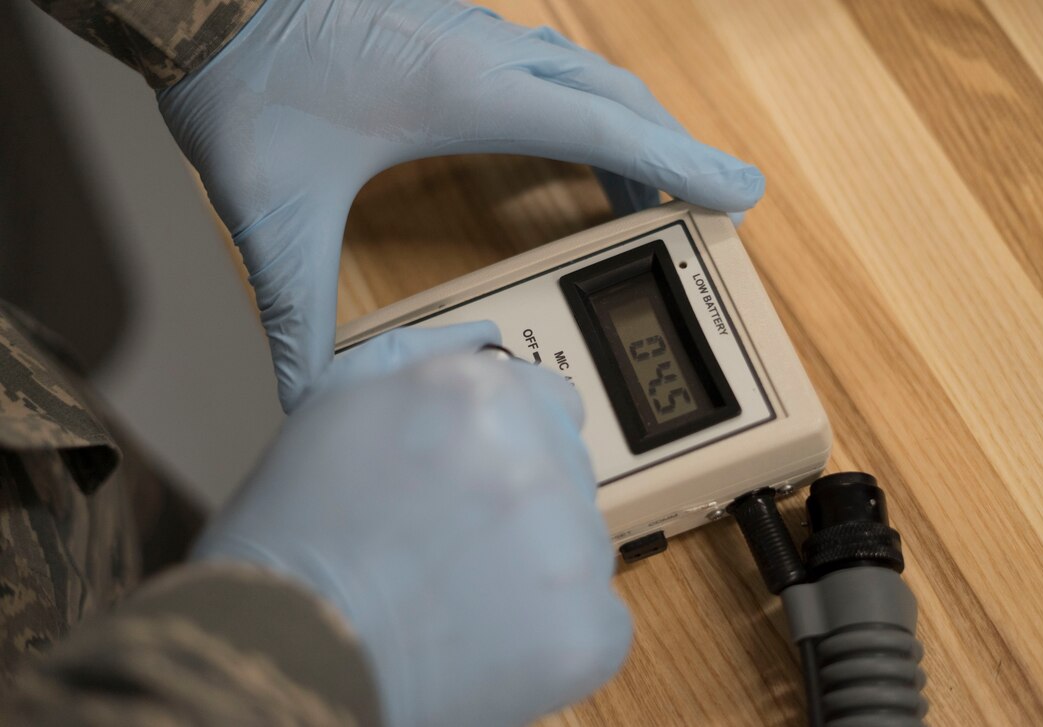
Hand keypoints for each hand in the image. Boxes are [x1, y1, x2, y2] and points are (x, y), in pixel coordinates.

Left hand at [157, 0, 765, 410]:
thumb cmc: (244, 80)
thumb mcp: (276, 211)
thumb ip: (297, 314)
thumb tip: (313, 394)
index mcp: (467, 88)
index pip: (606, 126)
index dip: (682, 163)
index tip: (741, 189)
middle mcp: (483, 52)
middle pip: (614, 96)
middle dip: (673, 147)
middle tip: (713, 195)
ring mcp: (468, 33)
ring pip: (582, 75)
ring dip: (628, 124)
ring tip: (653, 179)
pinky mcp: (446, 31)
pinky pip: (542, 67)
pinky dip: (579, 105)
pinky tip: (568, 137)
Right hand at [193, 322, 629, 725]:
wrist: (283, 659)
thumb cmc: (295, 543)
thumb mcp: (339, 405)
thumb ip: (421, 352)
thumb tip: (484, 336)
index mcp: (477, 393)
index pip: (548, 398)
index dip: (509, 443)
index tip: (478, 478)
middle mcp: (531, 458)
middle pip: (566, 470)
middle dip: (522, 500)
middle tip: (452, 541)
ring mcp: (567, 544)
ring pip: (581, 542)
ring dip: (537, 564)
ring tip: (457, 593)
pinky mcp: (587, 627)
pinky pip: (596, 617)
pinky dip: (553, 631)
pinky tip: (485, 635)